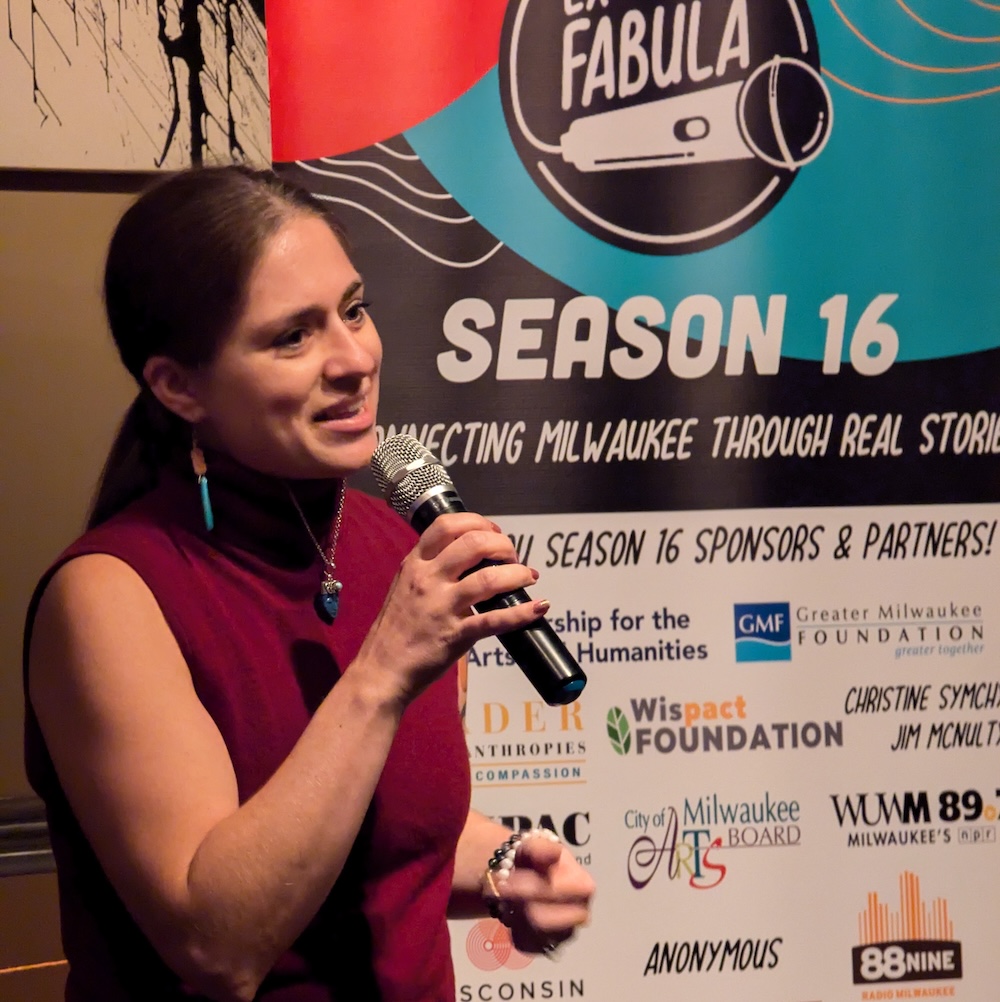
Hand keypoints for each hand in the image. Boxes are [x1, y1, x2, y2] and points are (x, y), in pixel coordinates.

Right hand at [357, 513, 544, 703]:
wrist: (381, 670)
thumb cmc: (396, 630)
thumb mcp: (405, 587)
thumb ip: (431, 570)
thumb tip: (468, 560)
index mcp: (414, 564)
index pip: (447, 525)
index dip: (478, 522)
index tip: (494, 531)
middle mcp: (427, 579)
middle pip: (474, 543)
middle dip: (503, 545)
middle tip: (513, 556)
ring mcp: (441, 607)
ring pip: (489, 578)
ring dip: (517, 574)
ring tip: (528, 577)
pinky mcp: (455, 635)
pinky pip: (495, 619)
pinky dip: (522, 613)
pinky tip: (538, 608)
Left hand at [492, 833, 594, 954]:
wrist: (525, 876)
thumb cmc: (535, 859)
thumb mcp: (535, 845)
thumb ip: (542, 849)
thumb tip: (553, 854)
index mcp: (583, 887)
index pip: (558, 894)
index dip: (532, 887)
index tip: (512, 877)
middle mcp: (579, 914)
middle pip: (542, 919)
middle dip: (519, 903)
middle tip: (504, 888)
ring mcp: (565, 934)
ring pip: (532, 934)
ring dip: (514, 914)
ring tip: (508, 898)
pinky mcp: (548, 947)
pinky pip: (525, 944)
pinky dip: (513, 928)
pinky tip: (513, 912)